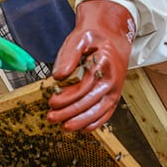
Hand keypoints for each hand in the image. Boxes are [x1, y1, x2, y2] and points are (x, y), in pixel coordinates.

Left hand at [47, 0, 134, 131]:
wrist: (113, 38)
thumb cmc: (94, 38)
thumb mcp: (80, 38)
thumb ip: (69, 56)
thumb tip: (59, 76)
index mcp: (104, 63)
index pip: (85, 86)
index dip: (67, 97)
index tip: (52, 101)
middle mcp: (113, 79)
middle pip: (90, 101)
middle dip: (70, 112)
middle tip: (52, 117)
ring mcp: (115, 89)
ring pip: (99, 111)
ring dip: (81, 121)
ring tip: (64, 127)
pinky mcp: (114, 95)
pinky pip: (107, 113)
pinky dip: (95, 122)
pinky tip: (82, 128)